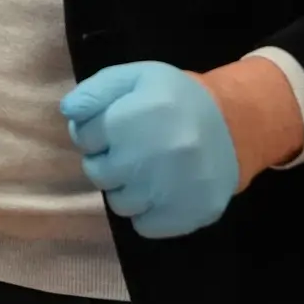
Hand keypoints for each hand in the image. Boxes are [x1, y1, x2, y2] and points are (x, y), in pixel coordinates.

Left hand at [62, 61, 240, 238]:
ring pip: (119, 203)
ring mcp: (172, 190)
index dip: (96, 132)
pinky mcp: (189, 214)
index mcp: (136, 116)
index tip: (117, 128)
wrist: (235, 124)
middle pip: (98, 173)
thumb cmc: (175, 98)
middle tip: (133, 150)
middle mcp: (152, 155)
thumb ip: (95, 90)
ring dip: (127, 188)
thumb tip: (68, 111)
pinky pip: (145, 226)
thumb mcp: (135, 77)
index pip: (84, 137)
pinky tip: (163, 190)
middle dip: (109, 161)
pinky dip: (148, 212)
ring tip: (150, 169)